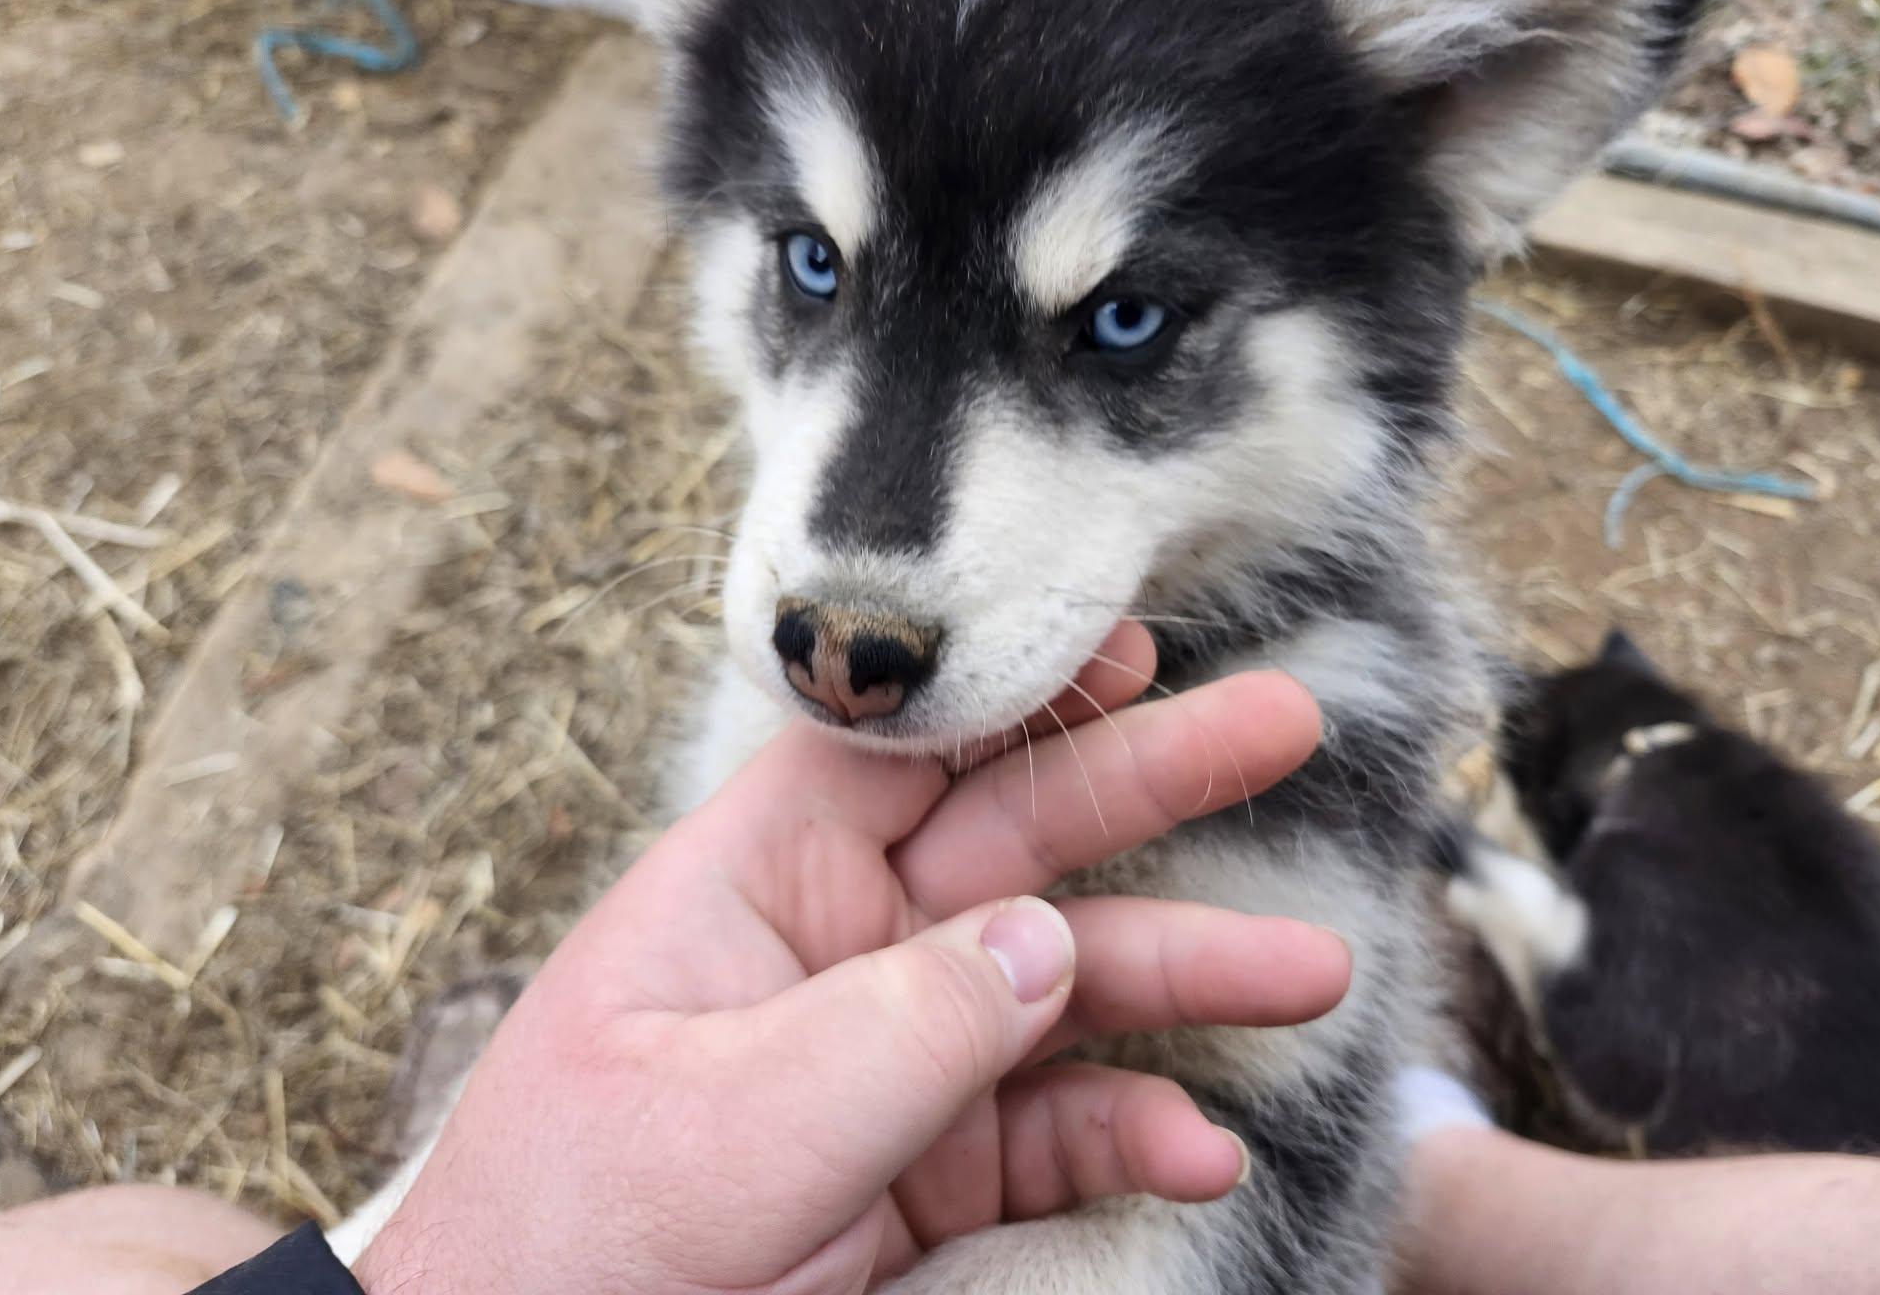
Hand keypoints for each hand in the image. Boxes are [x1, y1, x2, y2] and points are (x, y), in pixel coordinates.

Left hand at [352, 625, 1341, 1294]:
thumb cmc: (566, 1240)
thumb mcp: (726, 1128)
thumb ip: (896, 1029)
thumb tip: (1043, 942)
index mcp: (755, 887)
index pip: (898, 747)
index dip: (1013, 687)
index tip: (1128, 643)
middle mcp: (838, 950)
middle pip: (1016, 839)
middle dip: (1149, 783)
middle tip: (1286, 725)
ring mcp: (892, 1061)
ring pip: (1064, 987)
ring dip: (1188, 975)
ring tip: (1314, 972)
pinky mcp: (930, 1172)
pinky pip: (1056, 1131)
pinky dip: (1134, 1135)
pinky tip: (1200, 1152)